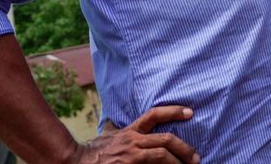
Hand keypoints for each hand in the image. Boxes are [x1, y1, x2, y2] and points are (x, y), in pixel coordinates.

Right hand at [71, 105, 197, 162]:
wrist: (74, 160)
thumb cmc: (93, 151)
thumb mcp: (110, 135)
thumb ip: (124, 131)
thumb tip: (133, 126)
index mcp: (130, 131)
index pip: (154, 115)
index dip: (173, 111)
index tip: (190, 112)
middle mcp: (132, 140)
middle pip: (165, 139)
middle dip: (184, 148)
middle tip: (196, 157)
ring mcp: (130, 155)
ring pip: (161, 154)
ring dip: (178, 161)